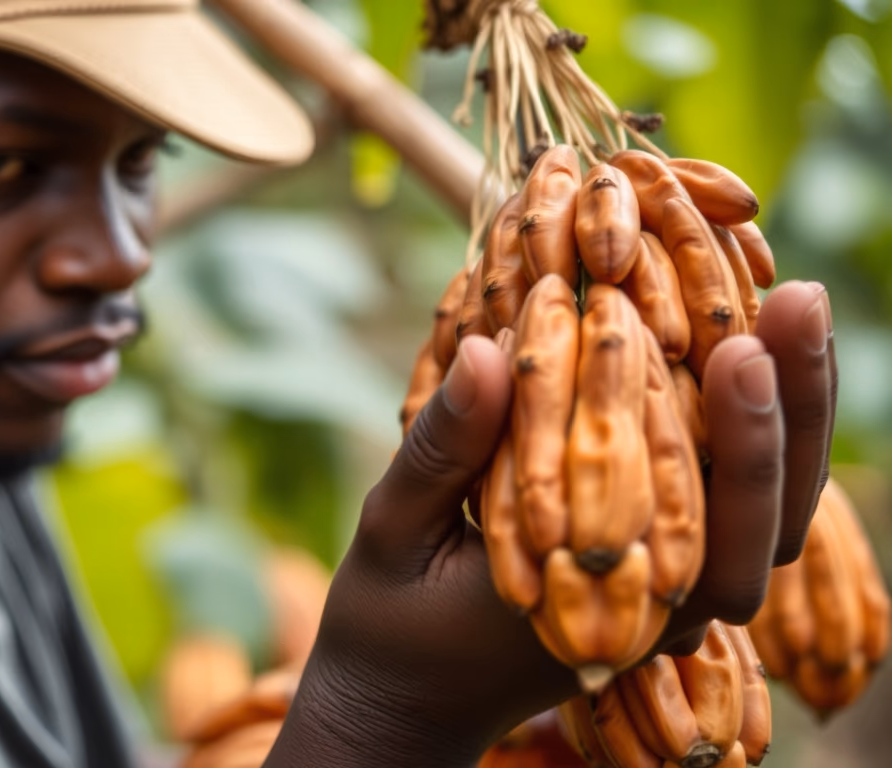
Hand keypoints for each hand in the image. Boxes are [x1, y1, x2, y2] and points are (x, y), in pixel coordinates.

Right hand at [263, 281, 835, 767]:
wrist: (402, 697)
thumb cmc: (388, 626)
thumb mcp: (394, 531)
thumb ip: (442, 449)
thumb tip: (490, 347)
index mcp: (595, 616)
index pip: (692, 529)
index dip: (727, 435)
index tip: (733, 342)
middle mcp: (651, 615)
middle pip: (761, 525)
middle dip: (786, 410)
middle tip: (798, 303)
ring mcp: (663, 596)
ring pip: (760, 516)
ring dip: (787, 414)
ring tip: (793, 306)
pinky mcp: (654, 567)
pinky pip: (724, 505)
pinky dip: (746, 429)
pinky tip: (745, 347)